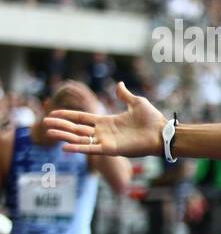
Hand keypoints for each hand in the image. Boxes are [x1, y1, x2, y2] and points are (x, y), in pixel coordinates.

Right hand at [43, 82, 165, 157]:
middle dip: (62, 125)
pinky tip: (65, 147)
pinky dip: (78, 148)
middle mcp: (103, 132)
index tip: (54, 113)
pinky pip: (91, 149)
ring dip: (65, 136)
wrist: (162, 132)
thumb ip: (124, 95)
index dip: (68, 115)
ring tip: (50, 132)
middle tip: (45, 122)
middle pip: (77, 128)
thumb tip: (119, 84)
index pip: (82, 118)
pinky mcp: (111, 149)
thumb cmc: (152, 119)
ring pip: (80, 139)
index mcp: (107, 121)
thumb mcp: (136, 103)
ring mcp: (106, 141)